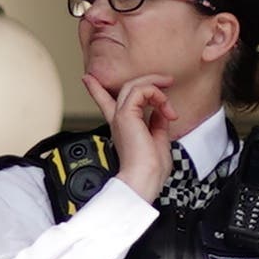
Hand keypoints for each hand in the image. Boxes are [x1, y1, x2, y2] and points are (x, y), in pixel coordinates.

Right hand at [104, 72, 188, 198]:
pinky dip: (156, 94)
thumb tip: (159, 111)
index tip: (89, 80)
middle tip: (167, 81)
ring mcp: (121, 116)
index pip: (108, 103)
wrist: (143, 179)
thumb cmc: (150, 170)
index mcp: (123, 128)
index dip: (98, 90)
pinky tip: (164, 107)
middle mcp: (119, 120)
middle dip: (149, 80)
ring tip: (169, 93)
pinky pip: (141, 91)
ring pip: (134, 85)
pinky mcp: (126, 115)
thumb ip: (157, 124)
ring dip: (156, 86)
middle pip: (127, 88)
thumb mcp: (158, 140)